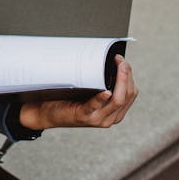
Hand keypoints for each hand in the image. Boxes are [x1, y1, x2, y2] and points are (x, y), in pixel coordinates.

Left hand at [19, 55, 137, 131]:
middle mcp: (110, 117)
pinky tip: (106, 91)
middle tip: (120, 60)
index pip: (131, 93)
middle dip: (126, 76)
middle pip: (127, 95)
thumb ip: (101, 83)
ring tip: (118, 67)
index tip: (122, 61)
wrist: (47, 112)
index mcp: (115, 112)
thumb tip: (108, 61)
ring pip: (117, 100)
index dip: (129, 76)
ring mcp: (97, 119)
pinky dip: (102, 98)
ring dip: (119, 81)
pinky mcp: (83, 117)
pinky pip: (95, 106)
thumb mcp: (90, 91)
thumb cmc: (68, 99)